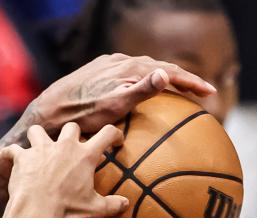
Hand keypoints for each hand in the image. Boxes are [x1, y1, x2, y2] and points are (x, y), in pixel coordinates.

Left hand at [0, 123, 127, 217]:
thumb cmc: (67, 210)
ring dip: (38, 137)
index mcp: (84, 155)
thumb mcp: (94, 208)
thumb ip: (112, 204)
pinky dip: (9, 153)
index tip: (115, 141)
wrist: (37, 211)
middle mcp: (63, 146)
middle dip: (72, 134)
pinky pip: (11, 149)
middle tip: (72, 146)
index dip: (113, 135)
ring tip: (38, 145)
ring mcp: (41, 150)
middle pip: (71, 127)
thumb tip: (126, 204)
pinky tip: (7, 157)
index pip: (106, 134)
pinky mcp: (22, 158)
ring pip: (38, 131)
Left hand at [28, 54, 216, 134]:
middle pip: (159, 68)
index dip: (192, 82)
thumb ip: (141, 90)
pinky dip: (144, 81)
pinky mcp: (97, 72)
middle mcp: (119, 61)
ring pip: (144, 69)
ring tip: (178, 91)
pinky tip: (143, 92)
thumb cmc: (79, 116)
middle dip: (182, 78)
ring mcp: (107, 65)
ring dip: (164, 78)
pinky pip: (128, 74)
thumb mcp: (113, 106)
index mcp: (129, 68)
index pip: (169, 72)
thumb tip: (166, 74)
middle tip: (200, 92)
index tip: (211, 93)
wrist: (46, 113)